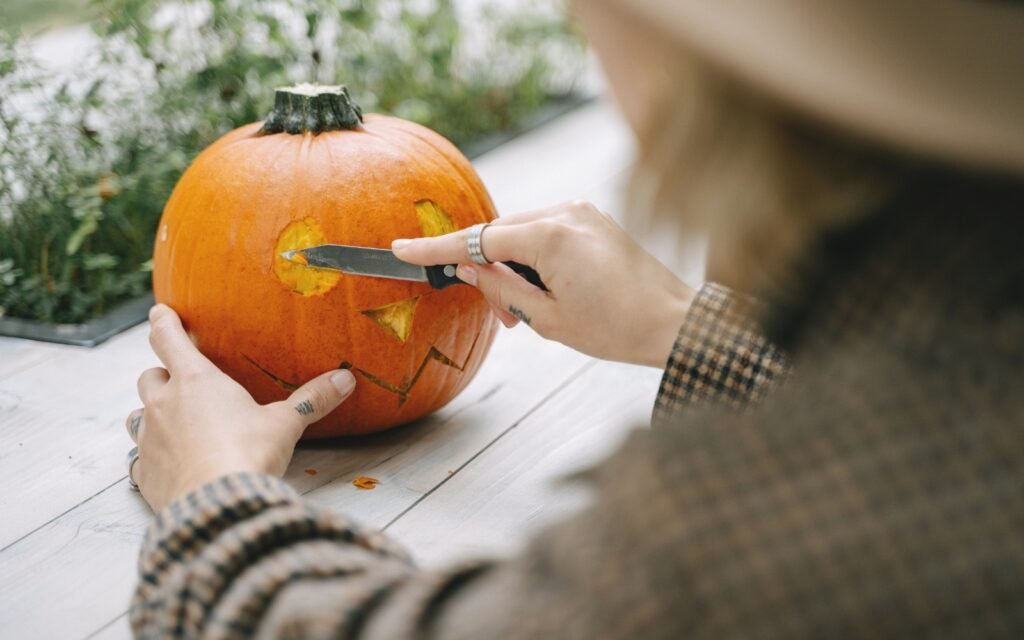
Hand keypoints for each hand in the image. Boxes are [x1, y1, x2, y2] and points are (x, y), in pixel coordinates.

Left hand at [127, 304, 355, 510]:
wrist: (217, 503)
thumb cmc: (249, 453)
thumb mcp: (286, 423)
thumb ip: (312, 400)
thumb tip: (346, 379)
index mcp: (195, 380)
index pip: (168, 339)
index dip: (163, 322)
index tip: (160, 312)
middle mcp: (163, 403)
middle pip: (149, 376)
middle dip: (162, 375)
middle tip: (179, 380)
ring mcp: (149, 439)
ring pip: (137, 415)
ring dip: (150, 413)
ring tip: (169, 421)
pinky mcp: (144, 472)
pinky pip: (138, 459)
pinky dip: (149, 457)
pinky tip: (166, 465)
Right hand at [392, 200, 694, 367]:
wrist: (674, 322)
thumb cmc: (616, 328)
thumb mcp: (547, 319)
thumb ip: (501, 288)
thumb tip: (468, 268)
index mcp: (551, 236)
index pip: (479, 238)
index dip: (437, 249)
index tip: (401, 249)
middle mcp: (566, 212)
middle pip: (501, 234)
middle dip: (490, 270)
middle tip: (502, 316)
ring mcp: (582, 211)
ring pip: (523, 233)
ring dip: (514, 266)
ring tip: (528, 310)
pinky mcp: (594, 218)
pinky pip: (547, 231)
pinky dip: (536, 257)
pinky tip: (547, 289)